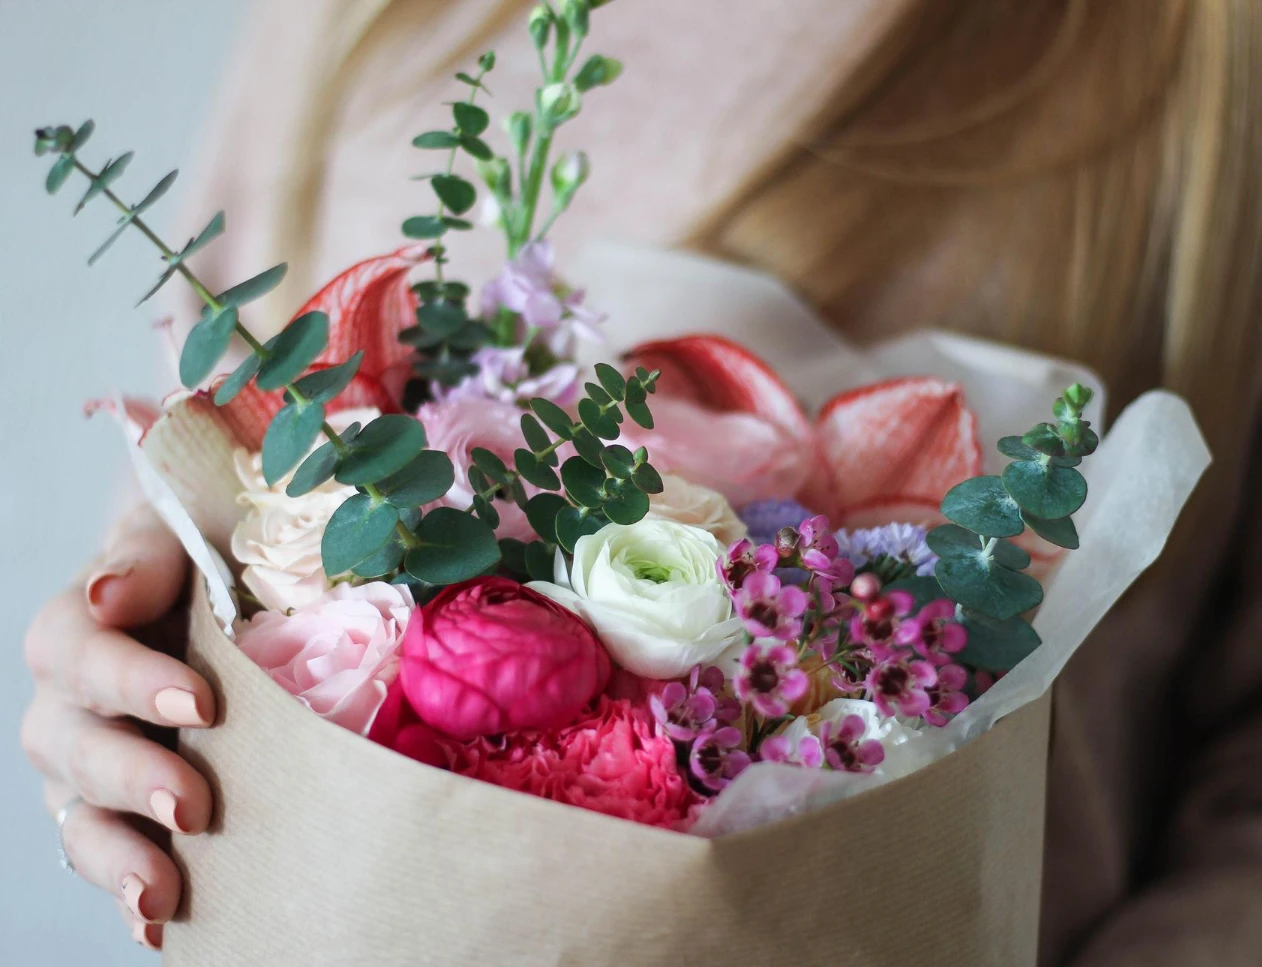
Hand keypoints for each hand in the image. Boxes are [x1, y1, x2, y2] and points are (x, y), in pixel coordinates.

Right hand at [20, 503, 214, 951]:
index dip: (128, 680)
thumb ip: (145, 556)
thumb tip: (106, 594)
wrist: (209, 588)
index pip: (76, 652)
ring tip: (159, 894)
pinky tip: (156, 926)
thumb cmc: (200, 552)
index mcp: (77, 628)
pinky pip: (106, 853)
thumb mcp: (178, 533)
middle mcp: (66, 702)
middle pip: (71, 746)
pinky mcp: (116, 809)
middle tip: (191, 803)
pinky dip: (126, 888)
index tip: (199, 701)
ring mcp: (86, 764)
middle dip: (130, 777)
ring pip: (77, 814)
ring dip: (115, 857)